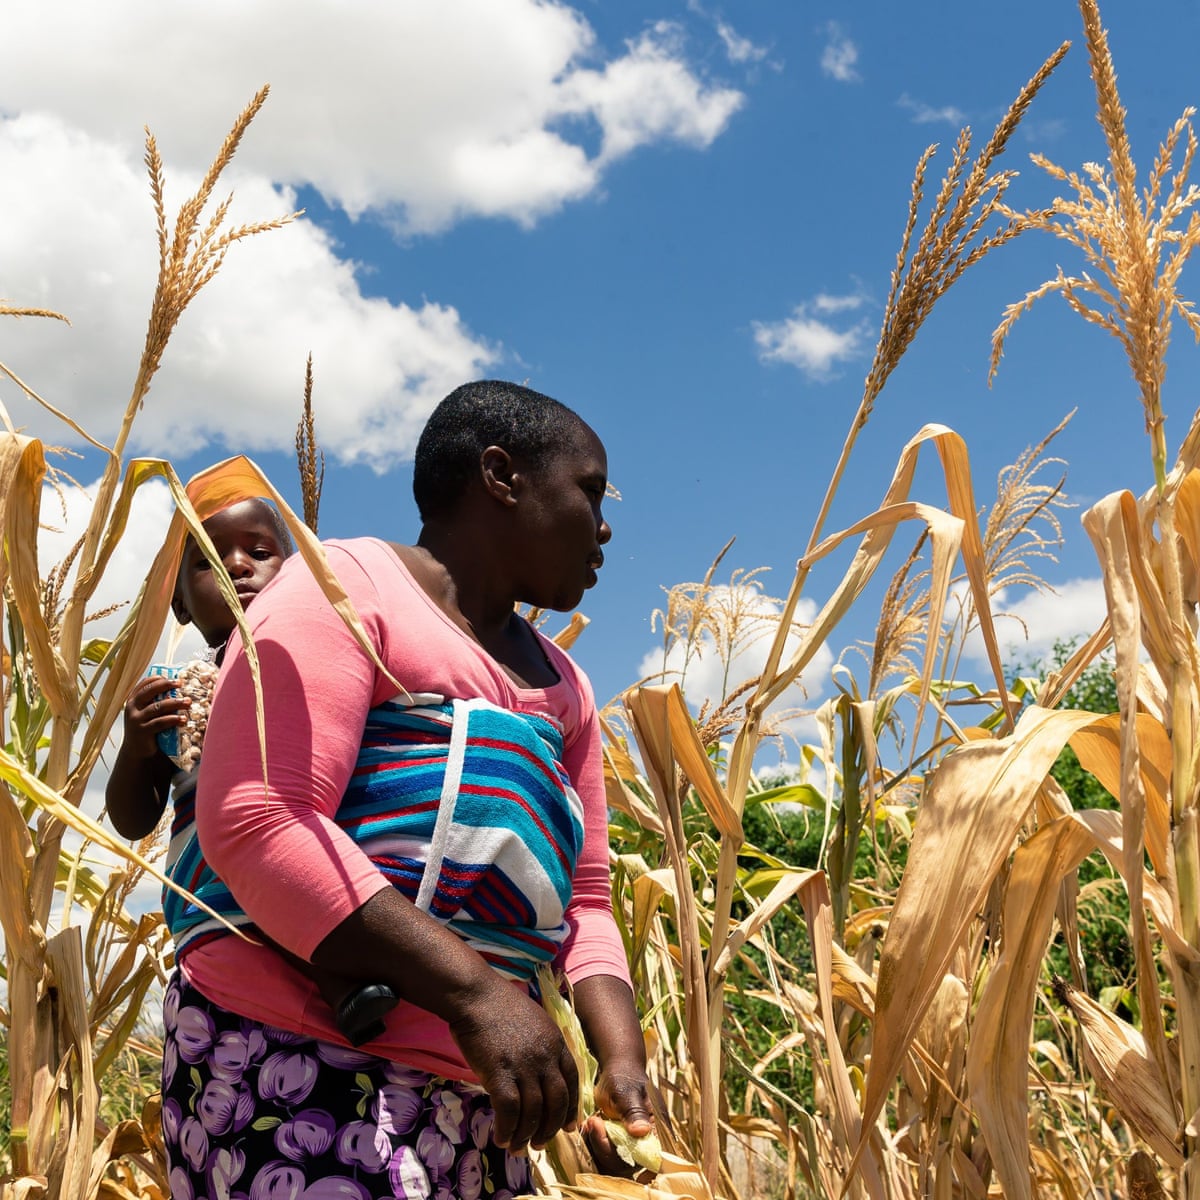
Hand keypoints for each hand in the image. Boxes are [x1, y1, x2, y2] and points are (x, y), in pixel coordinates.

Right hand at [122, 676, 189, 758]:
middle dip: (165, 685)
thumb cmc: (147, 727)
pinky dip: (173, 719)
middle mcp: (132, 708)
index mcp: (133, 700)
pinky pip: (159, 723)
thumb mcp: (148, 712)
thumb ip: (156, 701)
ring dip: (174, 703)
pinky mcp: (142, 731)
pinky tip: (183, 719)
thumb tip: (178, 689)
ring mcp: (136, 720)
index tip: (172, 677)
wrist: (137, 751)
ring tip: (188, 702)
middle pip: (149, 692)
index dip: (157, 679)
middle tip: (180, 684)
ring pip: (157, 707)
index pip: (143, 684)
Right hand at [447, 978, 579, 1152]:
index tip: (569, 1126)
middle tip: (541, 1144)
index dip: (571, 1108)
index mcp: (555, 1043)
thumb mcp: (533, 1022)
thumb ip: (541, 1047)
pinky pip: (509, 1111)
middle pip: (556, 1102)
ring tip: (517, 1147)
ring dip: (526, 1135)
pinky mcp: (501, 1073)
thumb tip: (538, 1076)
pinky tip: (500, 1138)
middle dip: (550, 1128)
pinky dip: (507, 1129)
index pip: (572, 1082)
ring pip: (533, 1112)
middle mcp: (545, 1057)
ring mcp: (524, 1066)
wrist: (476, 995)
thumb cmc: (499, 1005)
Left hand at [584, 1061, 654, 1177]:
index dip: (618, 1151)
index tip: (600, 1126)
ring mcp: (630, 1148)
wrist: (616, 1072)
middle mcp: (645, 1146)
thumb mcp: (628, 1092)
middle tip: (591, 1121)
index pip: (640, 1158)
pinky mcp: (617, 1148)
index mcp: (656, 1133)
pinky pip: (603, 1158)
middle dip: (602, 1147)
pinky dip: (592, 1146)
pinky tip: (588, 1127)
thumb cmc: (625, 1078)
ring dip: (594, 1147)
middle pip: (623, 1165)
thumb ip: (635, 1111)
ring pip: (610, 1165)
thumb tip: (642, 1131)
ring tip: (589, 1123)